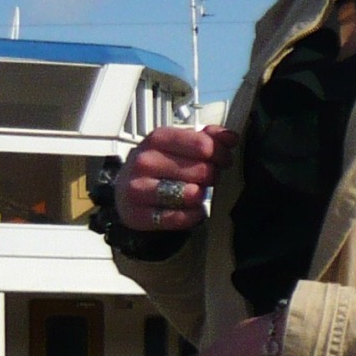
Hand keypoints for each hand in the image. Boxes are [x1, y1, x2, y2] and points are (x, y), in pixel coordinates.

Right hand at [115, 121, 236, 233]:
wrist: (124, 192)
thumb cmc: (158, 166)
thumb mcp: (178, 145)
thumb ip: (206, 138)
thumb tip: (230, 137)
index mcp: (157, 139)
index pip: (202, 145)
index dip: (221, 154)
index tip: (223, 160)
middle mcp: (145, 162)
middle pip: (202, 170)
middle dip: (212, 176)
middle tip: (208, 179)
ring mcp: (138, 189)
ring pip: (191, 194)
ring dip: (202, 196)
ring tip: (198, 193)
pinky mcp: (138, 215)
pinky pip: (179, 218)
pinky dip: (193, 216)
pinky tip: (194, 210)